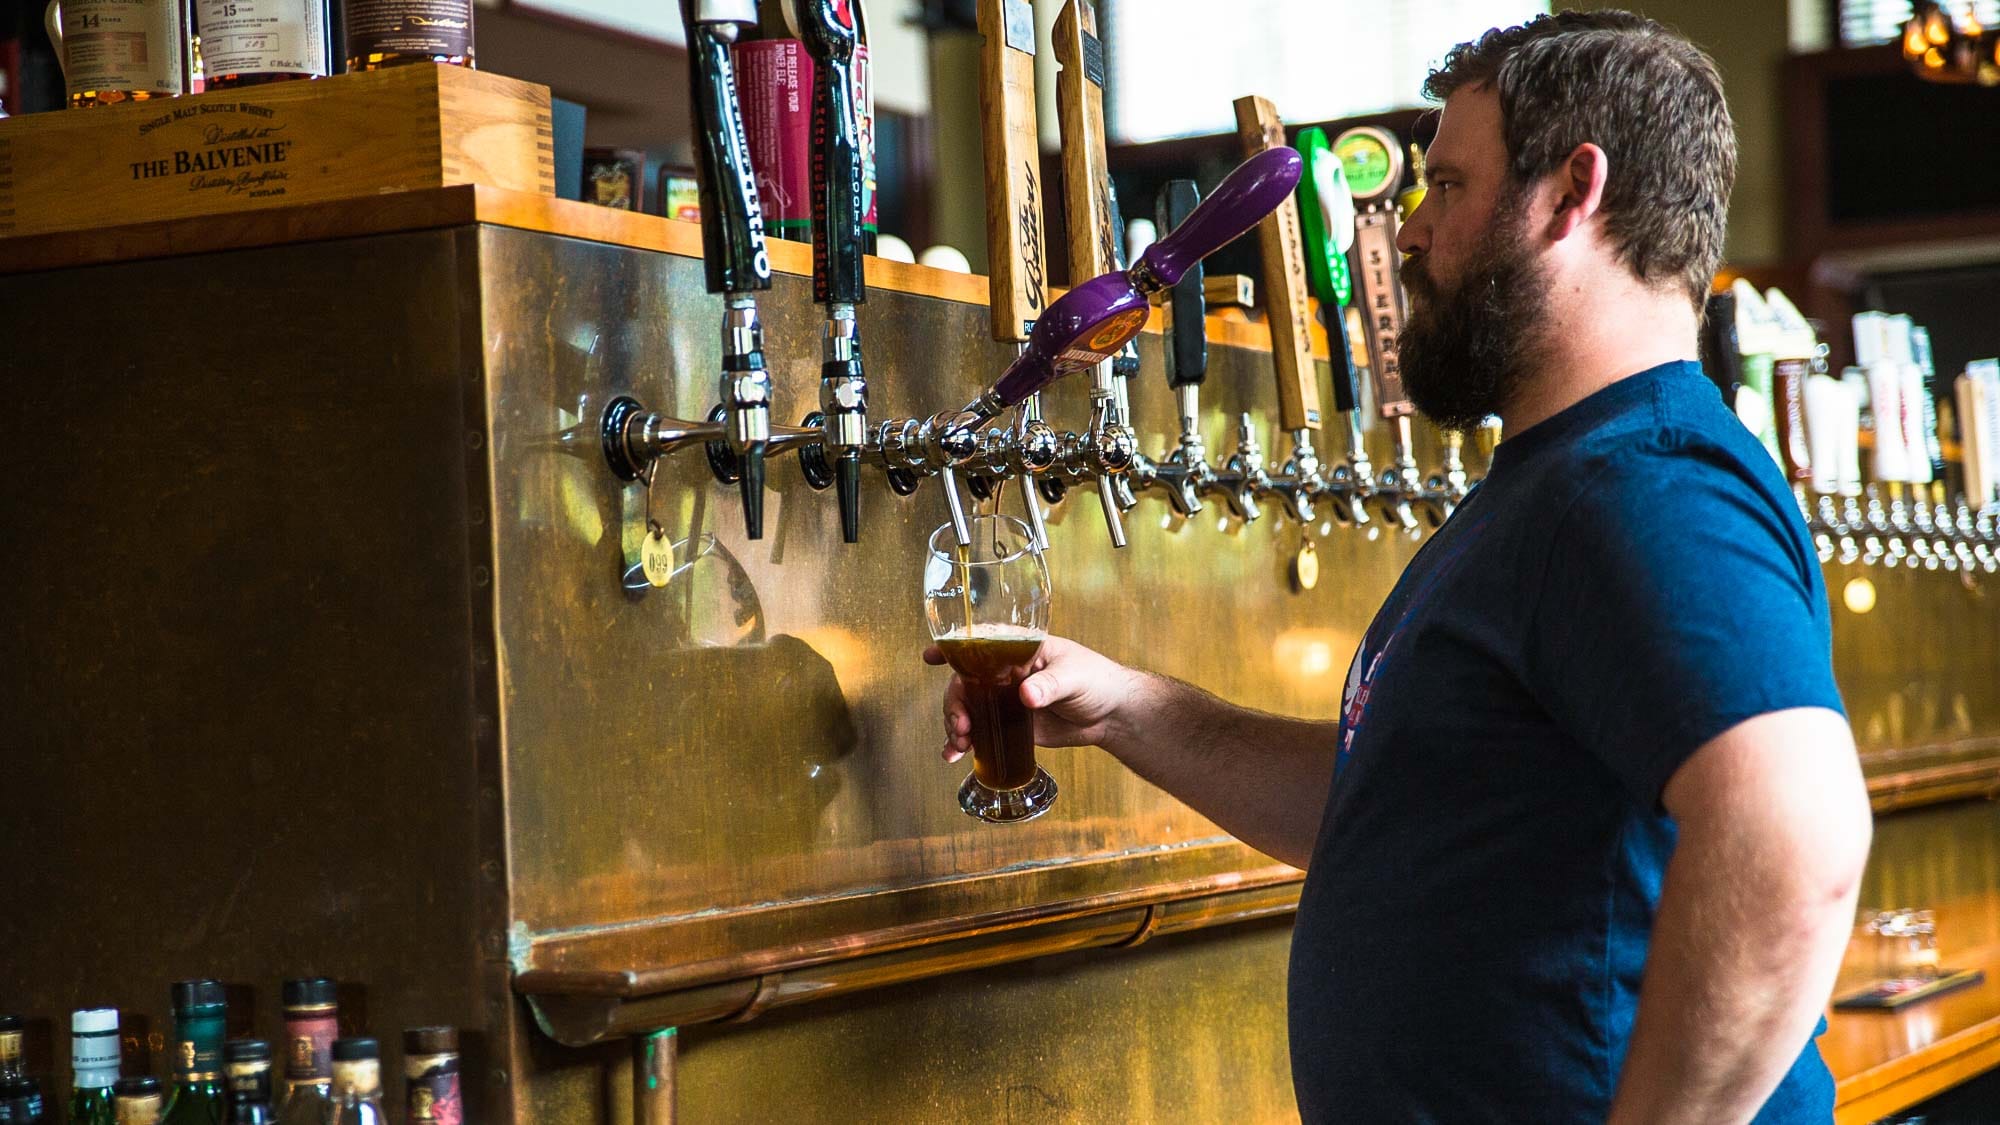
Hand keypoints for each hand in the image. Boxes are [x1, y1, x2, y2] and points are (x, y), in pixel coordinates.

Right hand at [923, 635, 1138, 764]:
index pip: (981, 645)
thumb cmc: (1098, 681)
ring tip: (958, 744)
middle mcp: (1006, 674)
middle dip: (954, 704)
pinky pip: (980, 732)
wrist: (1112, 715)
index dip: (953, 649)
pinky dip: (963, 742)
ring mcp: (1006, 700)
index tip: (931, 656)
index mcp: (1020, 651)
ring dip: (955, 725)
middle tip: (961, 725)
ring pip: (968, 709)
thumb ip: (1050, 684)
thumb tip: (1026, 694)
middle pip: (965, 683)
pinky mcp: (1010, 725)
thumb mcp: (1074, 677)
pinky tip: (953, 755)